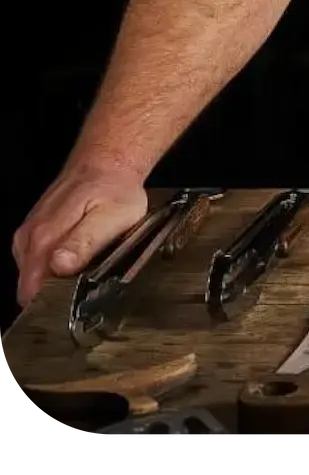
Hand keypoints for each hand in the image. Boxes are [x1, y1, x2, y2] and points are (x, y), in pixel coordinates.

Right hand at [12, 164, 148, 307]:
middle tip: (86, 296)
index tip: (74, 310)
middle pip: (30, 286)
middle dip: (54, 297)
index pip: (31, 290)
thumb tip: (58, 266)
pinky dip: (54, 269)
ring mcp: (29, 235)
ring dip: (55, 282)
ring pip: (34, 275)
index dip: (51, 305)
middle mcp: (28, 239)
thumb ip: (84, 243)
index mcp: (43, 238)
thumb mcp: (111, 218)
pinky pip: (37, 262)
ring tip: (86, 278)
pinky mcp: (35, 233)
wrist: (107, 163)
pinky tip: (77, 264)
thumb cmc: (114, 191)